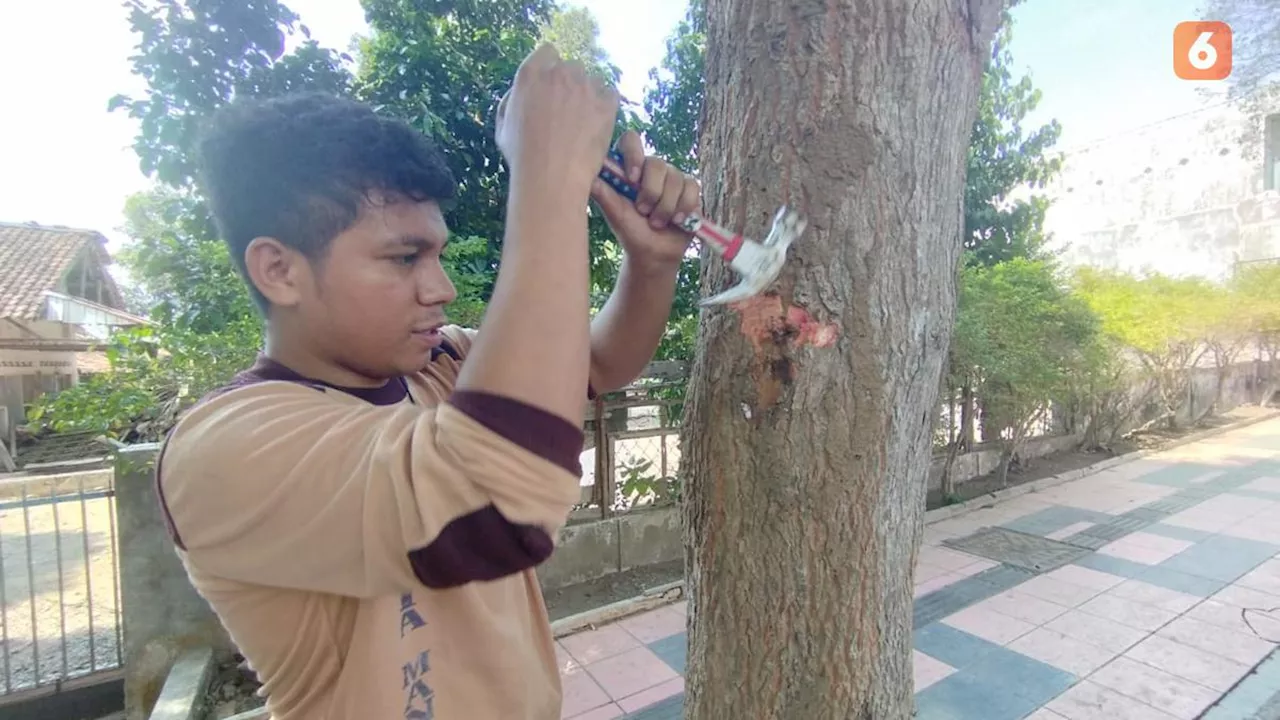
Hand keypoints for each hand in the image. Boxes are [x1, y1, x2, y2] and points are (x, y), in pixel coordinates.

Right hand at [495, 43, 619, 194]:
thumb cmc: (523, 157)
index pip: (547, 52)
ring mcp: (584, 87)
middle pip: (571, 67)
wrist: (550, 177)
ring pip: (592, 80)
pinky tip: (596, 125)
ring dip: (589, 95)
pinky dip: (606, 106)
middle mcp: (558, 74)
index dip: (550, 68)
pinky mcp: (605, 103)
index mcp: (530, 75)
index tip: (552, 86)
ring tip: (582, 123)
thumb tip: (522, 91)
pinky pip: (610, 94)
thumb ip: (512, 100)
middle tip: (567, 111)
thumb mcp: (503, 126)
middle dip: (570, 84)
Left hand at [590, 130, 700, 268]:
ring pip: (675, 178)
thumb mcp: (614, 213)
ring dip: (666, 207)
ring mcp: (672, 177)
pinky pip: (692, 187)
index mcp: (630, 169)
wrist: (654, 253)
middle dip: (651, 193)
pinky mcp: (690, 188)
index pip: (631, 140)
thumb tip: (581, 172)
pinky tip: (677, 221)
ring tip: (657, 223)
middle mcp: (651, 169)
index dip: (633, 154)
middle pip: (656, 163)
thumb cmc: (630, 231)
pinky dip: (684, 207)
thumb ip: (602, 192)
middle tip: (643, 212)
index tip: (632, 179)